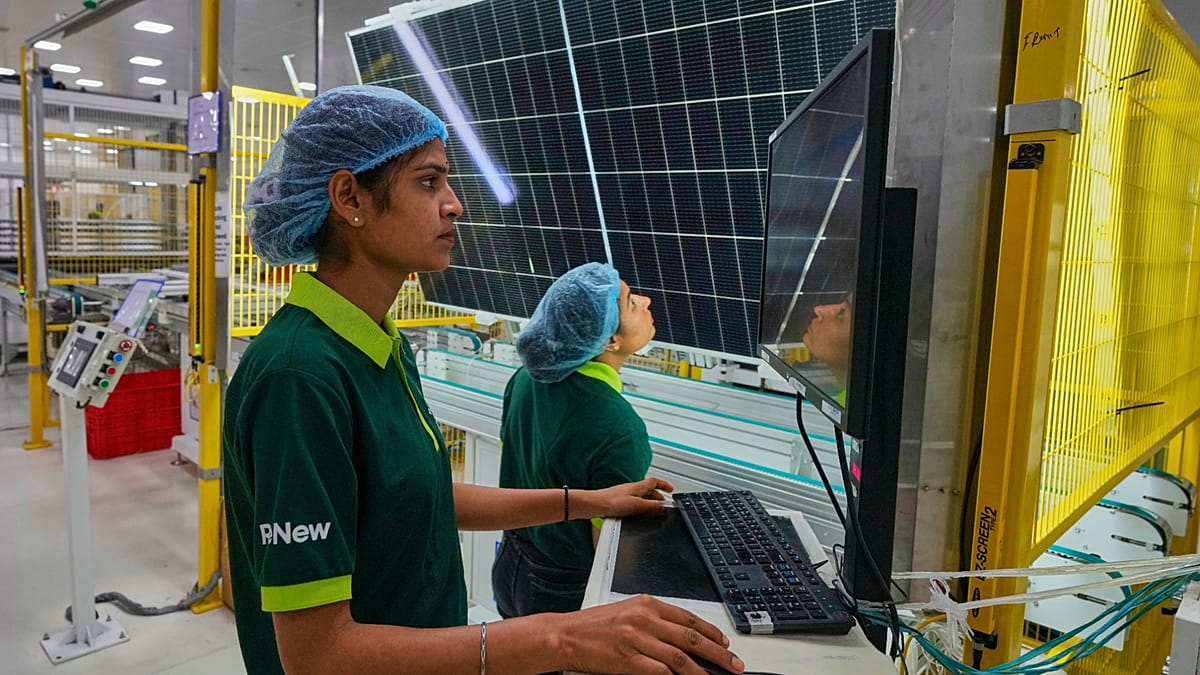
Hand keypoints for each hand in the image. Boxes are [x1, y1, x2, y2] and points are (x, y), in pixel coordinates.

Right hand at [552, 594, 741, 673]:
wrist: (565, 635)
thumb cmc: (592, 626)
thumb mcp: (627, 612)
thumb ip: (653, 620)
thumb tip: (680, 636)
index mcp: (646, 603)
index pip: (688, 617)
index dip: (711, 632)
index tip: (725, 643)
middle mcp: (645, 618)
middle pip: (691, 637)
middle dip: (717, 652)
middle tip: (733, 663)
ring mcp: (637, 639)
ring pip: (680, 656)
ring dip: (702, 670)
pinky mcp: (628, 659)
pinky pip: (661, 671)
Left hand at [582, 477, 672, 519]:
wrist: (594, 505)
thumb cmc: (611, 502)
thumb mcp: (637, 506)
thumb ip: (651, 506)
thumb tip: (662, 507)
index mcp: (638, 487)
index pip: (655, 482)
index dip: (664, 485)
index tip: (671, 489)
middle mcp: (631, 489)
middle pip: (648, 489)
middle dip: (657, 496)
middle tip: (663, 504)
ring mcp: (624, 495)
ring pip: (641, 496)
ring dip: (649, 502)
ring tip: (652, 511)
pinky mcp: (618, 502)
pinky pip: (633, 503)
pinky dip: (640, 507)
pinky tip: (637, 515)